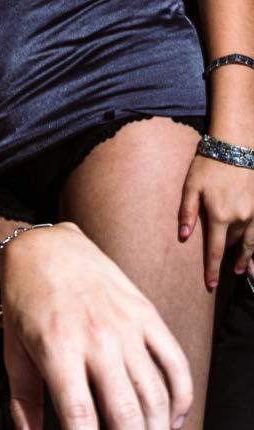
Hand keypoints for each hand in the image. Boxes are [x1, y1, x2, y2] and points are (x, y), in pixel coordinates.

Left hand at [0, 223, 192, 429]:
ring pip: (156, 393)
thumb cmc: (26, 307)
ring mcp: (128, 326)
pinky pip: (175, 362)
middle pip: (126, 411)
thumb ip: (25, 403)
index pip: (78, 414)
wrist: (47, 251)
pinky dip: (181, 396)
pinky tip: (173, 424)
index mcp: (58, 350)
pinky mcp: (148, 316)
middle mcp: (98, 339)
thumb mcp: (13, 353)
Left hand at [179, 153, 253, 287]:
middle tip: (223, 270)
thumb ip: (187, 213)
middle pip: (232, 245)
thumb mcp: (191, 188)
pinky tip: (252, 246)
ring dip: (246, 255)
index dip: (212, 270)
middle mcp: (241, 217)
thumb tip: (183, 237)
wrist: (237, 144)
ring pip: (250, 240)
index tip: (210, 285)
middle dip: (226, 256)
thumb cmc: (209, 165)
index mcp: (220, 216)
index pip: (215, 251)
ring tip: (242, 268)